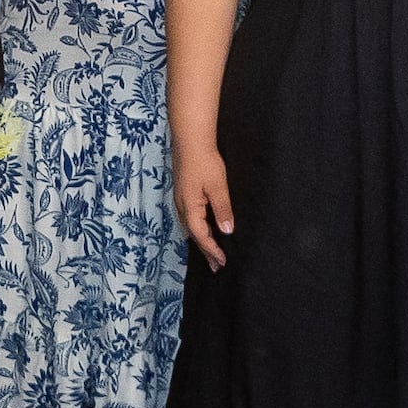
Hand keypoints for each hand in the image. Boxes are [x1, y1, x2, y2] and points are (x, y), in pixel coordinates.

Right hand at [176, 145, 233, 270]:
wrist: (190, 140)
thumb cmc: (204, 161)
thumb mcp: (217, 186)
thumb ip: (222, 209)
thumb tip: (226, 231)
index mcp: (189, 207)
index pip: (201, 236)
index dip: (212, 250)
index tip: (222, 262)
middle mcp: (181, 207)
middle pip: (193, 235)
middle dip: (205, 251)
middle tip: (215, 267)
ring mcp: (180, 200)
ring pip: (190, 227)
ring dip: (201, 241)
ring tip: (210, 253)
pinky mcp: (183, 193)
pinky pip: (189, 218)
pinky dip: (198, 229)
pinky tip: (204, 229)